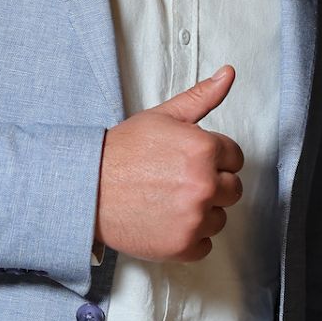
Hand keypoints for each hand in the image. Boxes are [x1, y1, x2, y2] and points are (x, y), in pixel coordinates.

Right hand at [95, 66, 244, 262]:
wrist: (86, 188)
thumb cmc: (121, 152)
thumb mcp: (162, 117)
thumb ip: (201, 97)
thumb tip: (227, 74)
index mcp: (204, 149)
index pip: (235, 158)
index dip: (213, 158)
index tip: (188, 162)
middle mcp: (204, 185)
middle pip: (232, 190)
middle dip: (210, 185)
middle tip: (177, 181)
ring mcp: (194, 218)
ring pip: (220, 219)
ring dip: (201, 213)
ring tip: (168, 201)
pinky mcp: (182, 246)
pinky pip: (204, 246)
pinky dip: (188, 238)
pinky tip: (166, 221)